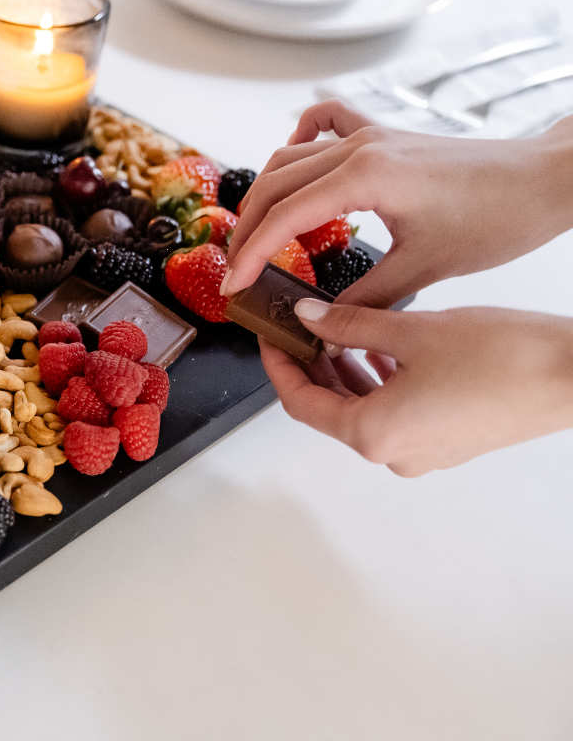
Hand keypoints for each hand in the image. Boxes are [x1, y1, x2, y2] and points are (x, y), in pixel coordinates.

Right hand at [223, 100, 572, 306]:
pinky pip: (325, 122)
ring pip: (289, 157)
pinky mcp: (384, 136)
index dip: (251, 255)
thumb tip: (321, 322)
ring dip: (265, 194)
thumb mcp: (424, 269)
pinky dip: (300, 141)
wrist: (544, 181)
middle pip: (274, 185)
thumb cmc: (497, 219)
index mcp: (365, 178)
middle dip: (247, 229)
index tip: (234, 286)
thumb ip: (362, 297)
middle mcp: (359, 148)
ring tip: (254, 233)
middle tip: (236, 269)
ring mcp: (370, 136)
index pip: (284, 218)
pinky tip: (296, 167)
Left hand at [263, 300, 572, 475]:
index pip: (300, 402)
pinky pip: (394, 413)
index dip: (279, 366)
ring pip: (362, 410)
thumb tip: (307, 316)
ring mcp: (422, 453)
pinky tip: (379, 346)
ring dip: (344, 370)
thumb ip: (349, 325)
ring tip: (334, 326)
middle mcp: (392, 454)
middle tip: (298, 323)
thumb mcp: (411, 331)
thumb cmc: (502, 357)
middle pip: (329, 408)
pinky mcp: (447, 442)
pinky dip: (377, 381)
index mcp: (373, 434)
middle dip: (310, 364)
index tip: (269, 334)